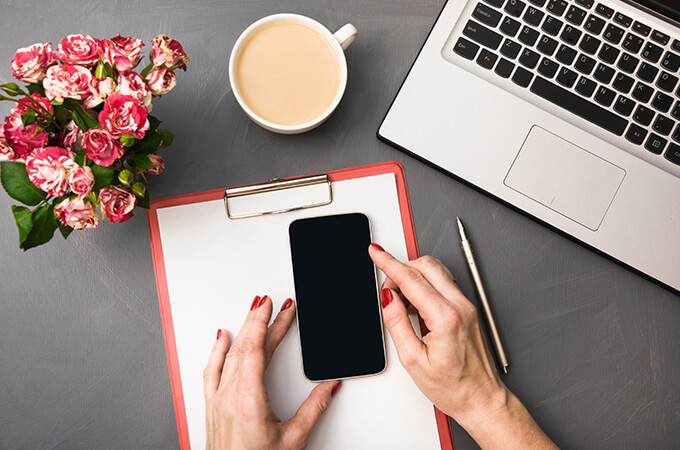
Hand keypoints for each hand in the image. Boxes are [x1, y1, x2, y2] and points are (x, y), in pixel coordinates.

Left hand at [204, 295, 340, 449]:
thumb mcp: (293, 439)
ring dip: (242, 330)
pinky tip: (220, 338)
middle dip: (260, 320)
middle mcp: (228, 397)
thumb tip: (329, 387)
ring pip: (227, 355)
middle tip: (273, 304)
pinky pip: (211, 371)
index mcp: (248, 400)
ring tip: (252, 311)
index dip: (267, 324)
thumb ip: (313, 409)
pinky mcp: (212, 407)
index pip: (257, 350)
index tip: (277, 307)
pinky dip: (217, 351)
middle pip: (244, 347)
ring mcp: (217, 401)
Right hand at [368, 245, 504, 421]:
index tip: (375, 252)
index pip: (411, 279)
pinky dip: (426, 285)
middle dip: (401, 269)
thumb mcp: (413, 360)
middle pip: (425, 266)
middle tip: (387, 289)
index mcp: (445, 318)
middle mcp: (460, 307)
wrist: (481, 399)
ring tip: (402, 302)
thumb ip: (397, 323)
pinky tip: (417, 305)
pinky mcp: (467, 309)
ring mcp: (466, 306)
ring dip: (414, 276)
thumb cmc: (453, 387)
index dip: (388, 263)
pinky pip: (443, 284)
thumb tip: (387, 298)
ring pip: (436, 271)